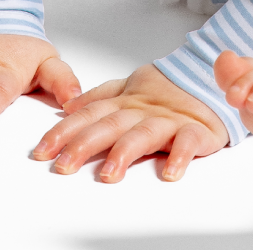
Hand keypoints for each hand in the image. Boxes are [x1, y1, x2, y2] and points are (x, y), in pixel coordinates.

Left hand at [31, 62, 228, 181]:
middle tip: (63, 165)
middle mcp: (143, 110)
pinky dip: (180, 155)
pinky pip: (188, 142)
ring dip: (125, 153)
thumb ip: (99, 97)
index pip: (90, 114)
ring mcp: (169, 120)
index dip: (65, 131)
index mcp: (125, 102)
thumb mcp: (130, 87)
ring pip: (144, 134)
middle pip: (110, 125)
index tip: (42, 150)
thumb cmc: (167, 91)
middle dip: (84, 144)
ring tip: (108, 174)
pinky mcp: (196, 130)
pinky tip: (170, 172)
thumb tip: (67, 107)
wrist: (210, 77)